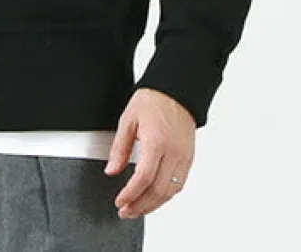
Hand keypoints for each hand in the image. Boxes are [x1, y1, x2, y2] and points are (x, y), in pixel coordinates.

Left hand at [105, 87, 195, 218]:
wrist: (176, 90)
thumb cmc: (153, 100)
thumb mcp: (128, 119)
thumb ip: (119, 148)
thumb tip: (111, 171)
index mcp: (156, 142)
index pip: (143, 178)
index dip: (130, 194)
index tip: (120, 201)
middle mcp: (173, 152)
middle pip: (157, 190)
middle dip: (140, 206)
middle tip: (126, 211)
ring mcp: (183, 156)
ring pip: (170, 192)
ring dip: (153, 205)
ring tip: (137, 209)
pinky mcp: (189, 158)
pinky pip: (179, 184)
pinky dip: (166, 196)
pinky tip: (154, 198)